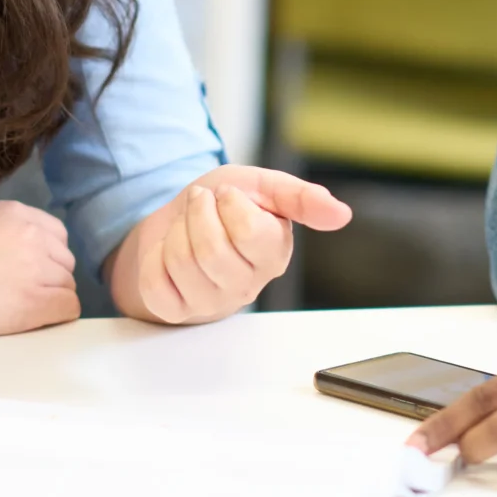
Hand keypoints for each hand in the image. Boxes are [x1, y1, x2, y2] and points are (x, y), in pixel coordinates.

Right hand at [0, 200, 79, 337]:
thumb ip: (10, 235)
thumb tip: (36, 258)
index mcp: (17, 213)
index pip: (57, 236)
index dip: (44, 258)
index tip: (25, 272)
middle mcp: (33, 234)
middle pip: (65, 261)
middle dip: (48, 278)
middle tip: (17, 294)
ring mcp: (36, 267)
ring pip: (68, 286)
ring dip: (49, 298)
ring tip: (16, 308)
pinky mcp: (35, 300)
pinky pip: (70, 308)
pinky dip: (56, 316)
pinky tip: (31, 320)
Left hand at [109, 166, 351, 324]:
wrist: (177, 220)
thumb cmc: (222, 206)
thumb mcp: (262, 186)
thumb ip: (301, 198)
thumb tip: (342, 214)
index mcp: (274, 253)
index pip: (249, 231)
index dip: (228, 202)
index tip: (226, 196)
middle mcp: (247, 285)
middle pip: (210, 251)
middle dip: (197, 214)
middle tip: (202, 205)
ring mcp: (210, 302)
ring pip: (181, 263)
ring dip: (175, 231)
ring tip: (186, 226)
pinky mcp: (176, 310)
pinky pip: (155, 283)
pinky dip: (154, 257)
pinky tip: (168, 254)